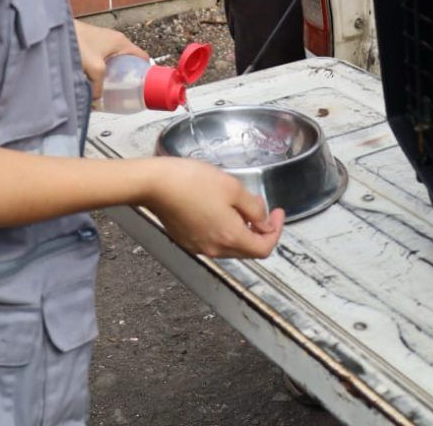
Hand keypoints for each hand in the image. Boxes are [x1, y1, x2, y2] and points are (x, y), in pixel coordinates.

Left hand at [74, 20, 146, 98]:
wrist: (56, 30)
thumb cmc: (77, 41)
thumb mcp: (95, 67)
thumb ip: (98, 86)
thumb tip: (97, 98)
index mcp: (121, 42)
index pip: (142, 57)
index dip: (145, 72)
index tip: (144, 86)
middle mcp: (114, 40)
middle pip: (128, 61)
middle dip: (126, 77)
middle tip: (124, 91)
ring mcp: (102, 42)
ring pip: (113, 62)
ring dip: (112, 74)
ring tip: (109, 88)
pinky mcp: (91, 44)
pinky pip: (102, 60)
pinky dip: (101, 71)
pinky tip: (94, 80)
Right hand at [143, 158, 285, 258]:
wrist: (155, 184)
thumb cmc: (191, 182)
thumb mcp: (233, 188)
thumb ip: (254, 208)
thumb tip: (264, 223)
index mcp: (230, 237)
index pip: (264, 248)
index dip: (276, 231)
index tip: (277, 213)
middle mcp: (214, 248)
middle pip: (248, 249)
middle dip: (260, 229)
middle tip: (260, 206)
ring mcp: (199, 246)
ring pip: (231, 245)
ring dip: (241, 229)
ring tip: (239, 204)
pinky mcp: (187, 240)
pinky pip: (213, 241)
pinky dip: (223, 229)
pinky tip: (219, 209)